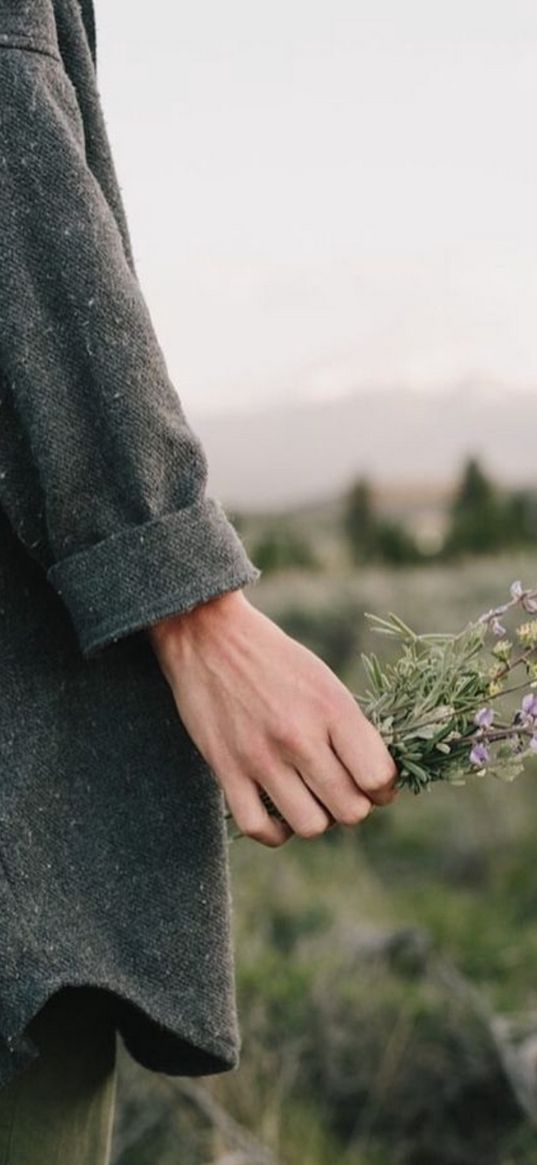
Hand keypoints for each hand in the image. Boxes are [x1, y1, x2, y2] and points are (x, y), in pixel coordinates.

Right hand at [146, 590, 398, 847]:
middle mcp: (299, 735)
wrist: (208, 636)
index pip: (377, 777)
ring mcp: (260, 756)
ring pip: (310, 826)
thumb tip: (376, 779)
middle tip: (342, 791)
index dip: (383, 789)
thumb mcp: (324, 680)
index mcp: (331, 708)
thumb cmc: (275, 658)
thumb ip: (348, 728)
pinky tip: (280, 812)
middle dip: (353, 807)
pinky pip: (259, 828)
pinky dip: (276, 832)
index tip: (375, 784)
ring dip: (317, 819)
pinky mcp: (225, 768)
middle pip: (350, 810)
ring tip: (311, 799)